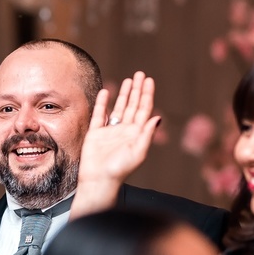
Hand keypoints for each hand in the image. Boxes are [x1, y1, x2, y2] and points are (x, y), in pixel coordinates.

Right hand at [71, 71, 161, 216]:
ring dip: (124, 94)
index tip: (149, 81)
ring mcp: (110, 131)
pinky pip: (100, 114)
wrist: (98, 180)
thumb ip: (147, 135)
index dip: (147, 95)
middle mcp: (125, 130)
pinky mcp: (96, 133)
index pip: (144, 110)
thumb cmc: (120, 170)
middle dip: (137, 90)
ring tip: (129, 80)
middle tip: (140, 74)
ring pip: (119, 108)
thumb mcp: (138, 153)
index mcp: (136, 134)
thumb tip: (158, 118)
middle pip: (133, 105)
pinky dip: (103, 103)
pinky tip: (106, 92)